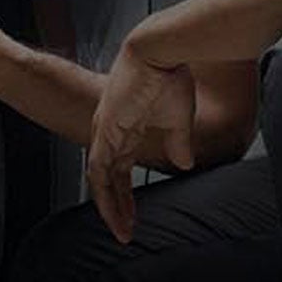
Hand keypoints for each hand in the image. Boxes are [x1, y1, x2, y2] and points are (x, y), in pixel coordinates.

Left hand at [87, 43, 194, 245]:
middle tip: (125, 231)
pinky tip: (113, 212)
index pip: (120, 168)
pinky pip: (98, 170)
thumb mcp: (178, 118)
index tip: (135, 215)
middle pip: (107, 177)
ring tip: (121, 230)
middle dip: (117, 206)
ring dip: (110, 206)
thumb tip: (182, 164)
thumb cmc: (169, 73)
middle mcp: (111, 131)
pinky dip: (104, 193)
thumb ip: (178, 142)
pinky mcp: (107, 130)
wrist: (161, 49)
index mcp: (126, 126)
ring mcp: (106, 131)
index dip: (126, 193)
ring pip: (100, 178)